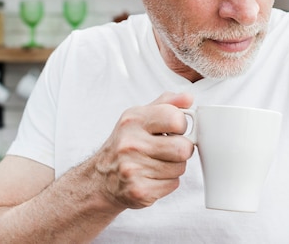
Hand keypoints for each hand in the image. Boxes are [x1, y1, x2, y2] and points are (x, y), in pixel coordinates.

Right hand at [92, 92, 194, 208]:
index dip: (182, 125)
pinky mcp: (139, 191)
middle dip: (182, 149)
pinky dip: (167, 182)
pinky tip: (152, 177)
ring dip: (174, 166)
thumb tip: (188, 97)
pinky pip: (173, 184)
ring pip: (180, 167)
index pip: (175, 118)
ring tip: (157, 163)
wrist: (100, 179)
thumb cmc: (125, 144)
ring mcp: (133, 169)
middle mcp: (130, 143)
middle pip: (183, 148)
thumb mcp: (140, 117)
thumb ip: (166, 103)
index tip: (175, 129)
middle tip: (169, 149)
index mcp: (133, 120)